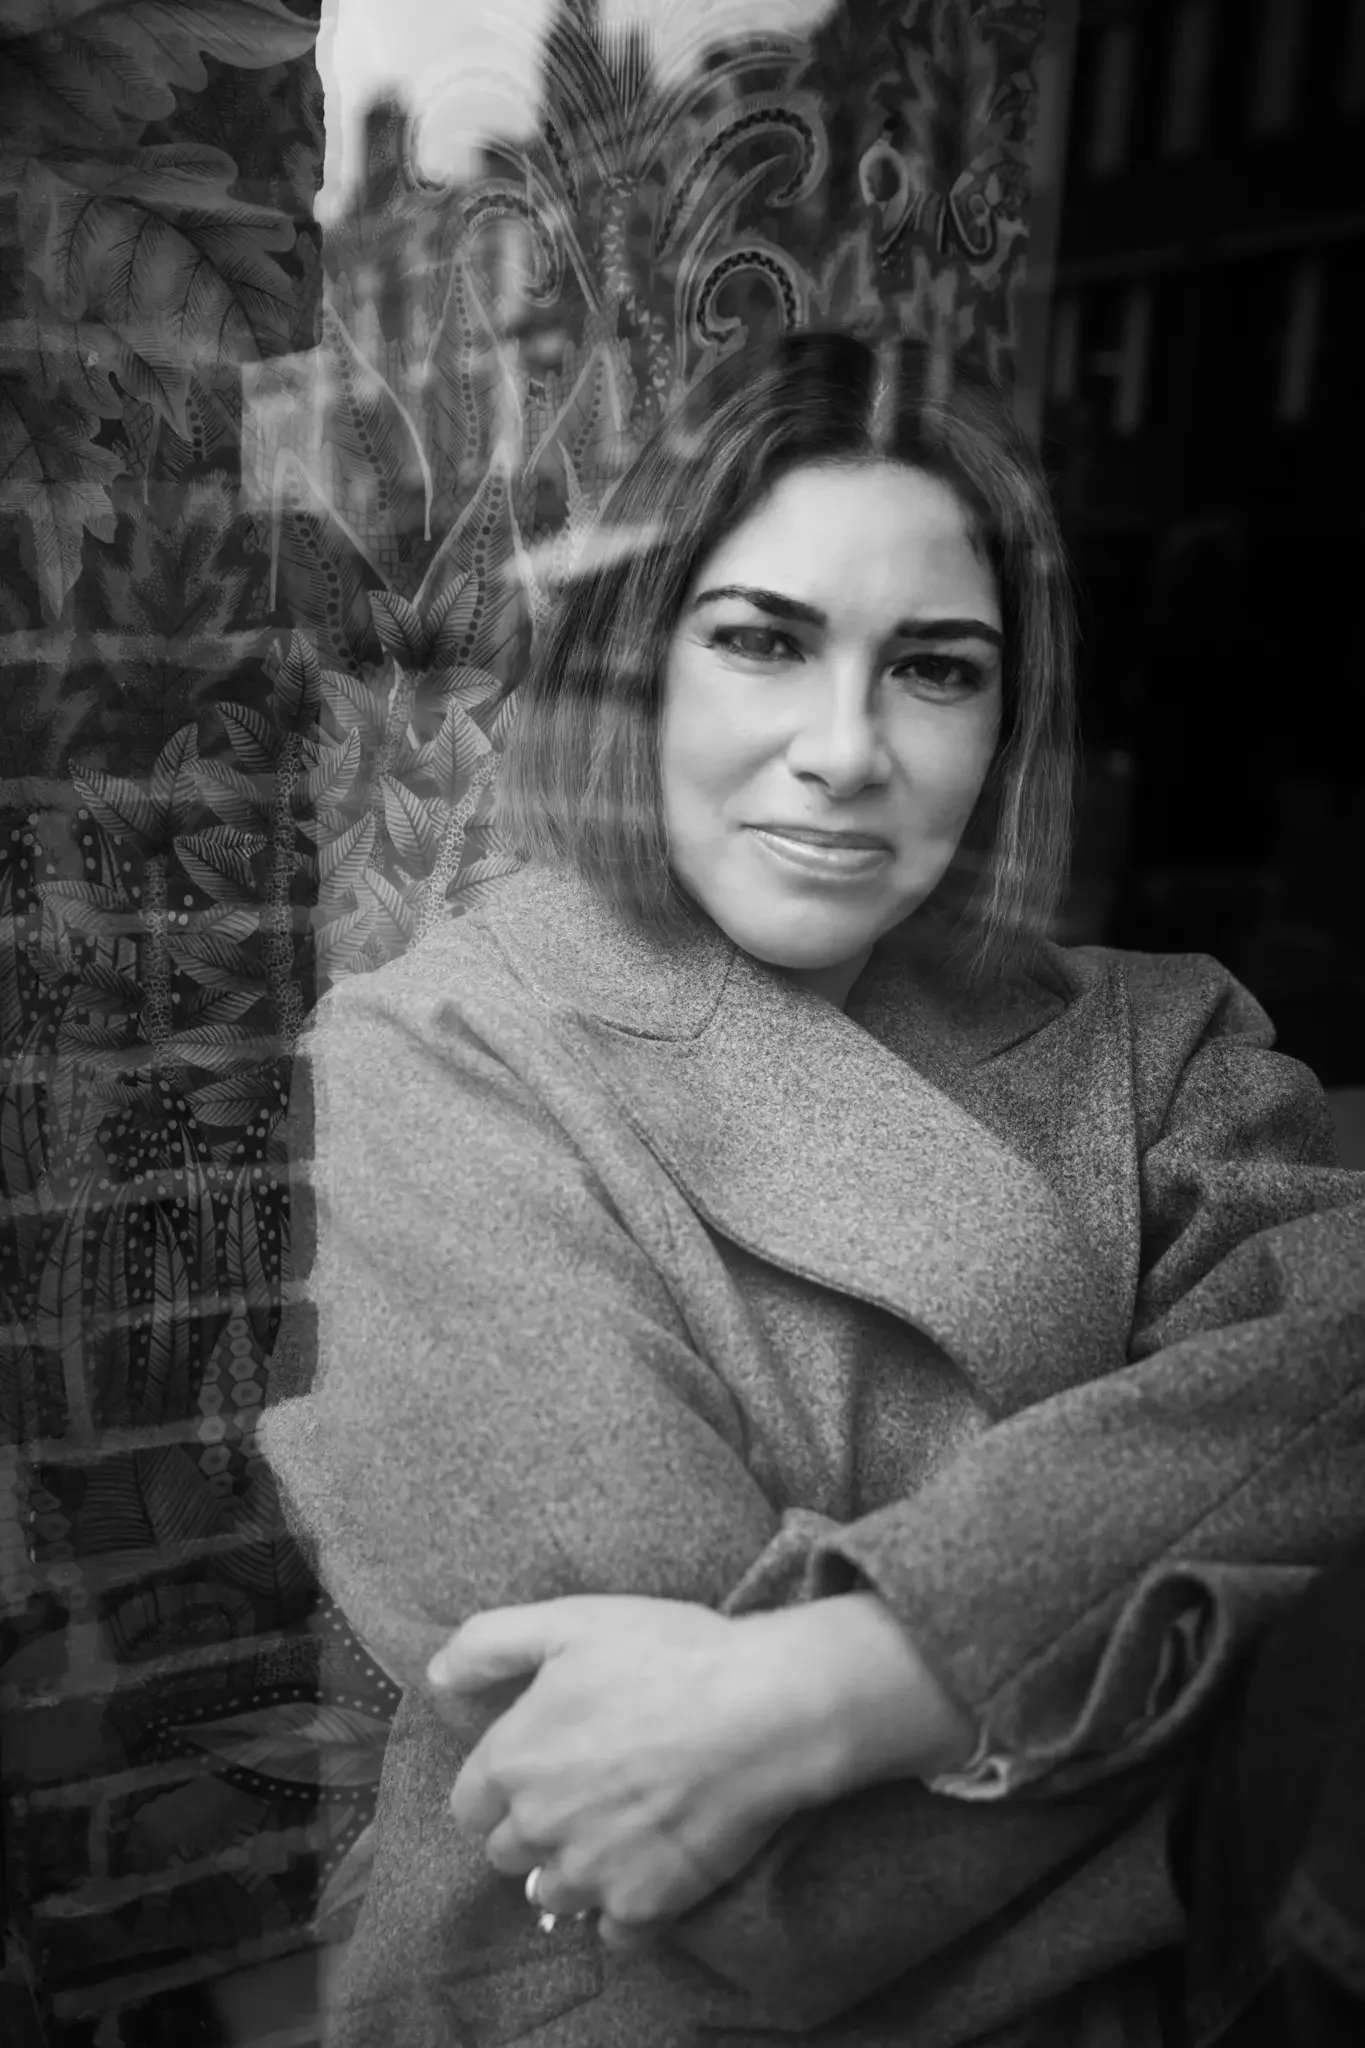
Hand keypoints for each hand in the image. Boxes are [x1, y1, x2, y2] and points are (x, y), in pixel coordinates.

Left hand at [428, 1596, 828, 1951]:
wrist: (761, 1708)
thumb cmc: (667, 1654)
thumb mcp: (570, 1621)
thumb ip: (489, 1645)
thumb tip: (437, 1676)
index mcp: (512, 1761)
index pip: (470, 1803)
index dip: (503, 1782)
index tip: (542, 1762)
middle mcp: (538, 1826)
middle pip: (507, 1851)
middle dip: (533, 1826)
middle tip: (585, 1789)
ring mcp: (590, 1873)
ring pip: (553, 1895)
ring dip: (573, 1870)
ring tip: (617, 1829)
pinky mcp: (644, 1905)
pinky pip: (611, 1932)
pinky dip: (624, 1909)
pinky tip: (649, 1866)